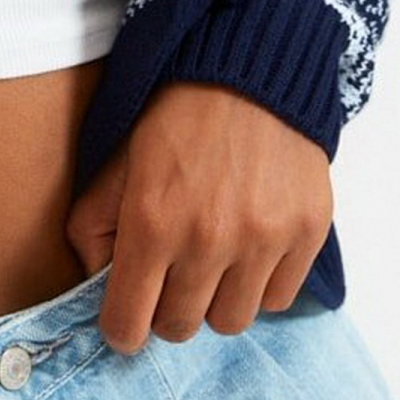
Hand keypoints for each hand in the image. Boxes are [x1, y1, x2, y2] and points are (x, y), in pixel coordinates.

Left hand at [61, 80, 332, 349]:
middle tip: (169, 280)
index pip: (128, 324)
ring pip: (231, 322)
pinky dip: (260, 285)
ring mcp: (263, 240)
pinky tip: (250, 250)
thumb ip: (93, 227)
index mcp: (151, 224)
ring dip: (216, 301)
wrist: (249, 69)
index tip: (124, 320)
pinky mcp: (306, 233)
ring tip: (213, 263)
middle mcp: (208, 240)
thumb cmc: (175, 116)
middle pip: (180, 328)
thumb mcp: (115, 163)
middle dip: (166, 311)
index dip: (121, 330)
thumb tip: (95, 283)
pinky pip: (278, 298)